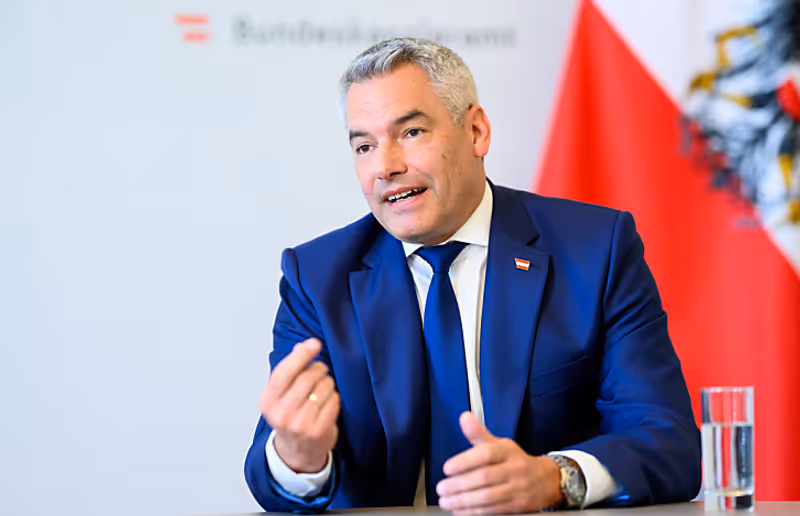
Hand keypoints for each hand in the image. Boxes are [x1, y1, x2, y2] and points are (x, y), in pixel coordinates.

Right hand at [260, 338, 339, 473]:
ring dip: (328, 382)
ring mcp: (300, 424)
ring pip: (324, 387)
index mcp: (268, 401)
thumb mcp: (281, 394)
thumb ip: (290, 369)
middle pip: (308, 377)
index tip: (314, 344)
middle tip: (320, 370)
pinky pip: (334, 401)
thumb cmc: (290, 416)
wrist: (297, 450)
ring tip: (323, 388)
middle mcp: (282, 413)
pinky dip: (334, 397)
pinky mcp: (318, 431)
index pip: (285, 371)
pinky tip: (328, 401)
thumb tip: (302, 346)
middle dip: (319, 369)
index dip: (302, 354)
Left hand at [436, 412, 563, 514]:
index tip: (447, 468)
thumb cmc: (516, 461)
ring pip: (488, 497)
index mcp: (507, 451)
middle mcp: (514, 468)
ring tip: (446, 501)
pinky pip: (494, 510)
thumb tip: (464, 417)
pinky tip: (460, 511)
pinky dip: (475, 512)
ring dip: (464, 501)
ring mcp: (518, 488)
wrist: (546, 480)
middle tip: (441, 488)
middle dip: (459, 485)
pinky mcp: (518, 506)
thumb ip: (479, 434)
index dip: (465, 461)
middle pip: (484, 477)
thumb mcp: (500, 444)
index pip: (486, 454)